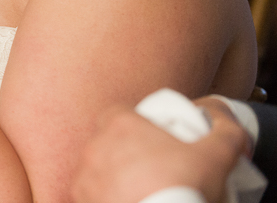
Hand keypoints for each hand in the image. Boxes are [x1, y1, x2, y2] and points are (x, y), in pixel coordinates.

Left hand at [72, 102, 250, 202]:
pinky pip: (89, 192)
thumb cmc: (185, 188)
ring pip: (97, 168)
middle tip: (152, 169)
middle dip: (125, 151)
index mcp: (120, 124)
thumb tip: (225, 123)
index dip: (138, 123)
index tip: (155, 139)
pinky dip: (103, 196)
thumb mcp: (217, 155)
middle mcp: (95, 146)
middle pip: (109, 141)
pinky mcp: (82, 198)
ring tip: (139, 189)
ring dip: (113, 176)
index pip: (121, 113)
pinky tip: (124, 199)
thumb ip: (226, 131)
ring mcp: (85, 175)